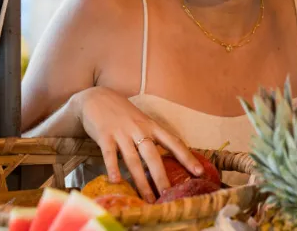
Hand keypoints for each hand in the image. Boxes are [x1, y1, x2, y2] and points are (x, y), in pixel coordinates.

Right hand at [74, 87, 201, 201]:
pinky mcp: (104, 135)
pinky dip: (112, 167)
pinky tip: (116, 181)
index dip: (187, 157)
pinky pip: (109, 154)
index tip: (199, 172)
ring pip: (133, 159)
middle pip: (153, 156)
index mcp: (152, 126)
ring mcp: (122, 133)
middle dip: (162, 177)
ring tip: (148, 198)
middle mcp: (139, 130)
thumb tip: (168, 157)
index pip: (173, 142)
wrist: (96, 97)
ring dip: (141, 181)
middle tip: (169, 195)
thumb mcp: (142, 121)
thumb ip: (152, 137)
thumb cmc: (122, 113)